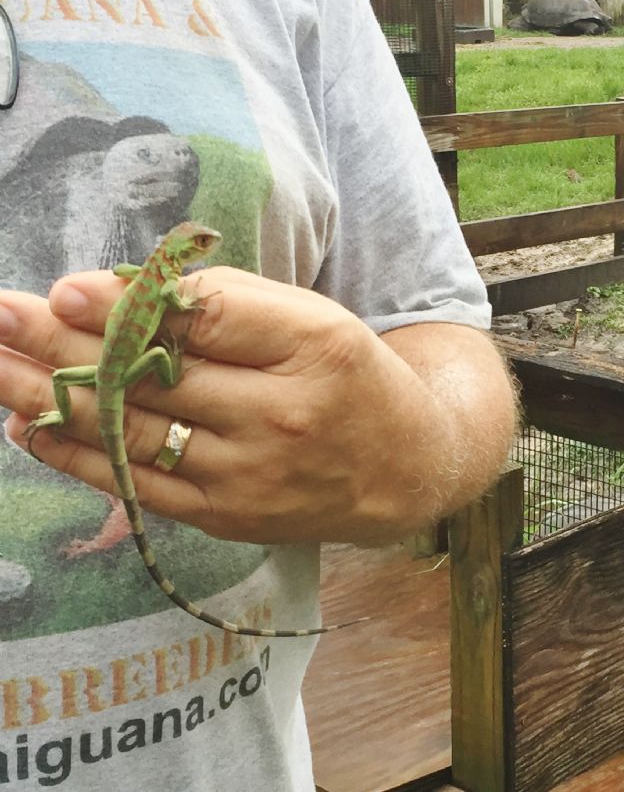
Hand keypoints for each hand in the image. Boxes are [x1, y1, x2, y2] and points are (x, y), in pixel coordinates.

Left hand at [0, 268, 514, 544]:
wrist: (405, 467)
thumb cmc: (350, 377)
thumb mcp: (313, 321)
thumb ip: (230, 303)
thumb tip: (119, 293)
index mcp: (316, 346)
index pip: (210, 319)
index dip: (129, 304)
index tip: (63, 287)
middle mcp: (285, 415)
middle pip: (158, 376)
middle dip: (64, 343)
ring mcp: (254, 476)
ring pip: (134, 432)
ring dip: (50, 397)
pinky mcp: (229, 518)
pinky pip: (139, 485)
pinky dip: (78, 455)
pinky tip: (28, 425)